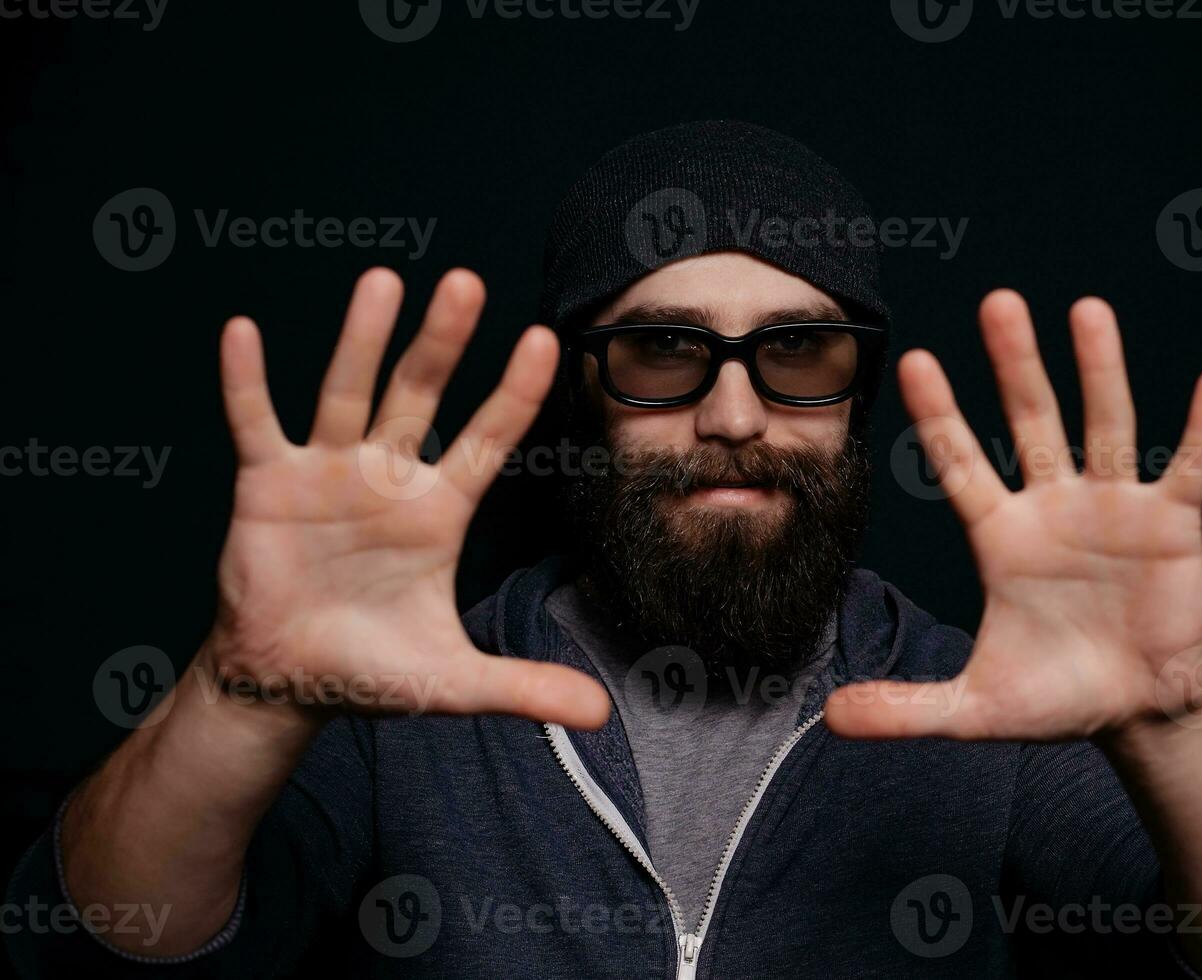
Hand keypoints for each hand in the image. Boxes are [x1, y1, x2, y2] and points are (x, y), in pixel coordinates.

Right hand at [207, 268, 609, 727]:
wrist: (288, 683)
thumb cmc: (371, 670)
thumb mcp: (452, 681)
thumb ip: (524, 686)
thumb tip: (600, 717)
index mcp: (439, 511)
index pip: (489, 441)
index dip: (514, 393)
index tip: (544, 339)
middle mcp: (388, 477)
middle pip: (422, 395)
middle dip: (441, 342)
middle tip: (466, 282)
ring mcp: (327, 473)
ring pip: (347, 393)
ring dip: (361, 340)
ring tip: (381, 281)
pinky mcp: (266, 485)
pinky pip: (255, 424)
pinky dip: (248, 383)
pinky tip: (243, 332)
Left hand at [825, 290, 1201, 741]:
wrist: (1137, 712)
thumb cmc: (1057, 697)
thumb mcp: (974, 708)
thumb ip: (905, 707)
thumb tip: (830, 719)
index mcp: (1001, 536)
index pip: (961, 463)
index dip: (939, 415)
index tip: (914, 359)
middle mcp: (1053, 507)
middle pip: (1031, 422)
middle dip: (1015, 365)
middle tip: (998, 302)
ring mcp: (1113, 509)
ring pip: (1106, 425)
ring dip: (1099, 370)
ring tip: (1087, 310)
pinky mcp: (1171, 525)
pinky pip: (1189, 468)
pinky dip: (1201, 429)